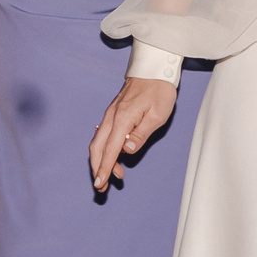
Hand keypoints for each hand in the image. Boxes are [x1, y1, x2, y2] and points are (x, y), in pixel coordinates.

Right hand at [89, 76, 177, 192]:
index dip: (104, 168)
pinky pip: (103, 135)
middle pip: (97, 147)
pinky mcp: (113, 114)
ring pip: (98, 142)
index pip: (110, 149)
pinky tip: (115, 157)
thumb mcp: (157, 114)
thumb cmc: (159, 91)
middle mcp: (111, 117)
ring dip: (101, 161)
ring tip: (111, 177)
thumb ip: (141, 134)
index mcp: (122, 119)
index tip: (100, 183)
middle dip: (97, 168)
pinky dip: (105, 150)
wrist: (153, 69)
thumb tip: (126, 150)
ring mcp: (110, 115)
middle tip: (101, 187)